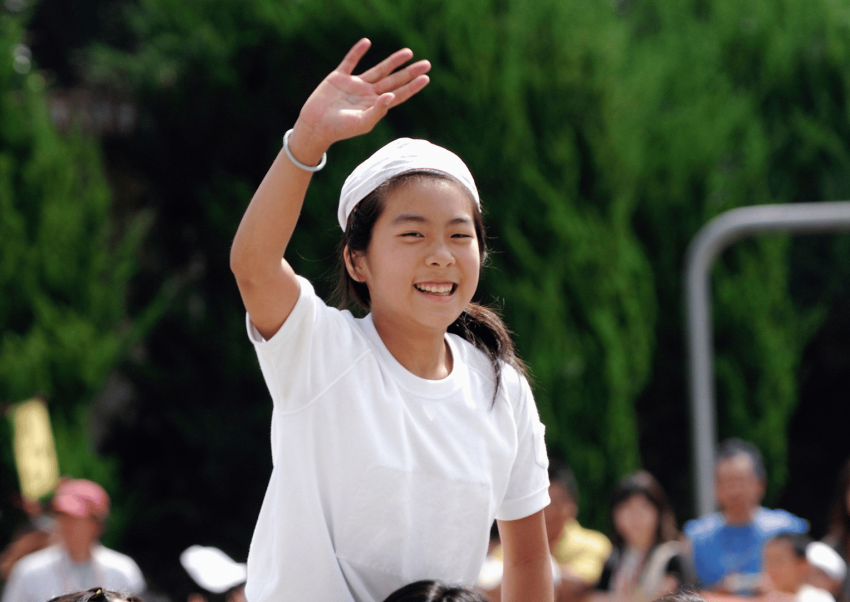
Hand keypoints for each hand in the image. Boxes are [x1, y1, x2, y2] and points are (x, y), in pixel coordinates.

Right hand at [289, 39, 430, 160]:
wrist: (315, 126)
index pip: (398, 94)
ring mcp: (354, 85)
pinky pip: (350, 62)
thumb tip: (392, 95)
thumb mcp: (362, 122)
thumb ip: (378, 110)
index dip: (412, 87)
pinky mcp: (339, 78)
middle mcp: (368, 94)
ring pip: (378, 70)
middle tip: (426, 63)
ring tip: (408, 53)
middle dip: (409, 72)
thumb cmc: (339, 129)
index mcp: (375, 106)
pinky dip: (357, 52)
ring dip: (393, 61)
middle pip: (393, 80)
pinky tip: (366, 43)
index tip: (426, 78)